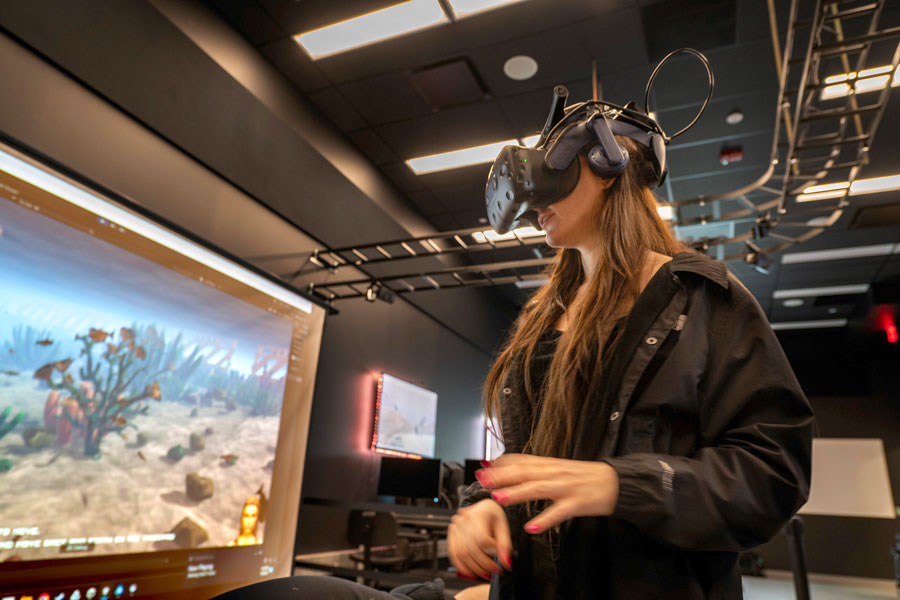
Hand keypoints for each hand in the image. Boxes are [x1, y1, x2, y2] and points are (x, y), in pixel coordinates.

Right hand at [448, 498, 512, 580]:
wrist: (481, 507)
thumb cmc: (493, 515)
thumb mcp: (503, 526)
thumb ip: (505, 544)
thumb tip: (505, 563)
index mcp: (478, 514)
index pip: (482, 538)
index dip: (492, 552)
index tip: (501, 559)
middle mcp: (463, 519)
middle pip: (471, 548)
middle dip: (484, 565)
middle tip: (495, 571)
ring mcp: (455, 526)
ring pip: (461, 553)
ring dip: (473, 568)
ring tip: (485, 574)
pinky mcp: (451, 533)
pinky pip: (453, 553)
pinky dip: (461, 566)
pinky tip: (470, 573)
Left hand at [476, 454, 618, 533]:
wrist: (614, 481)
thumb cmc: (584, 476)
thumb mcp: (560, 468)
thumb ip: (538, 469)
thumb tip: (513, 467)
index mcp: (550, 465)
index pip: (522, 460)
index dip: (502, 463)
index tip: (484, 466)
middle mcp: (555, 473)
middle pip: (525, 472)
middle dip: (502, 476)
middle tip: (482, 481)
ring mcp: (566, 488)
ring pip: (538, 488)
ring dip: (517, 493)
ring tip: (499, 499)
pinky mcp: (578, 503)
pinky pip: (559, 512)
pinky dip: (545, 520)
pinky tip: (532, 528)